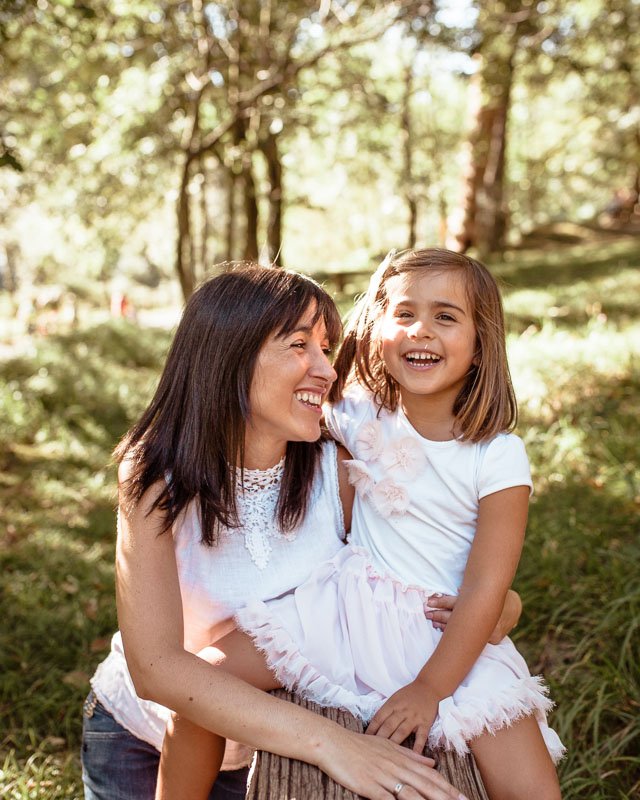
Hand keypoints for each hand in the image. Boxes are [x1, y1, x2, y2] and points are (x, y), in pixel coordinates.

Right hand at [319, 727, 467, 799]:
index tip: (463, 798)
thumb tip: (432, 761)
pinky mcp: (369, 786)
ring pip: (411, 794)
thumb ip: (411, 755)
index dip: (448, 788)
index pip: (430, 775)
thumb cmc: (360, 745)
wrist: (333, 742)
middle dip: (446, 798)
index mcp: (402, 758)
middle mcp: (396, 767)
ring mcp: (383, 777)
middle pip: (426, 786)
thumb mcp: (388, 746)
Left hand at [365, 681, 438, 755]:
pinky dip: (417, 748)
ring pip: (402, 732)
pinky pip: (421, 737)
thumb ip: (385, 711)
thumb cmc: (408, 694)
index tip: (364, 741)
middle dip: (379, 739)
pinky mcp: (425, 723)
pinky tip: (413, 757)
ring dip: (394, 744)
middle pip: (388, 726)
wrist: (428, 687)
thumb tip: (373, 727)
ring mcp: (414, 718)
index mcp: (392, 704)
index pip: (378, 718)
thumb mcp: (394, 698)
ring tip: (387, 757)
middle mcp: (402, 711)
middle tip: (372, 752)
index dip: (371, 729)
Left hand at [424, 589, 521, 643]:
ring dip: (446, 627)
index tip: (429, 602)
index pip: (457, 603)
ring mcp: (489, 630)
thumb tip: (457, 589)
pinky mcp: (493, 639)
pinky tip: (448, 636)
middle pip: (457, 618)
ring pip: (463, 631)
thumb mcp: (484, 589)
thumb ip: (470, 591)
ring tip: (433, 622)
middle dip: (439, 615)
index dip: (442, 602)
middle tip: (427, 613)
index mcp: (481, 602)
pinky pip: (474, 640)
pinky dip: (460, 637)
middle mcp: (485, 617)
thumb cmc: (493, 596)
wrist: (513, 607)